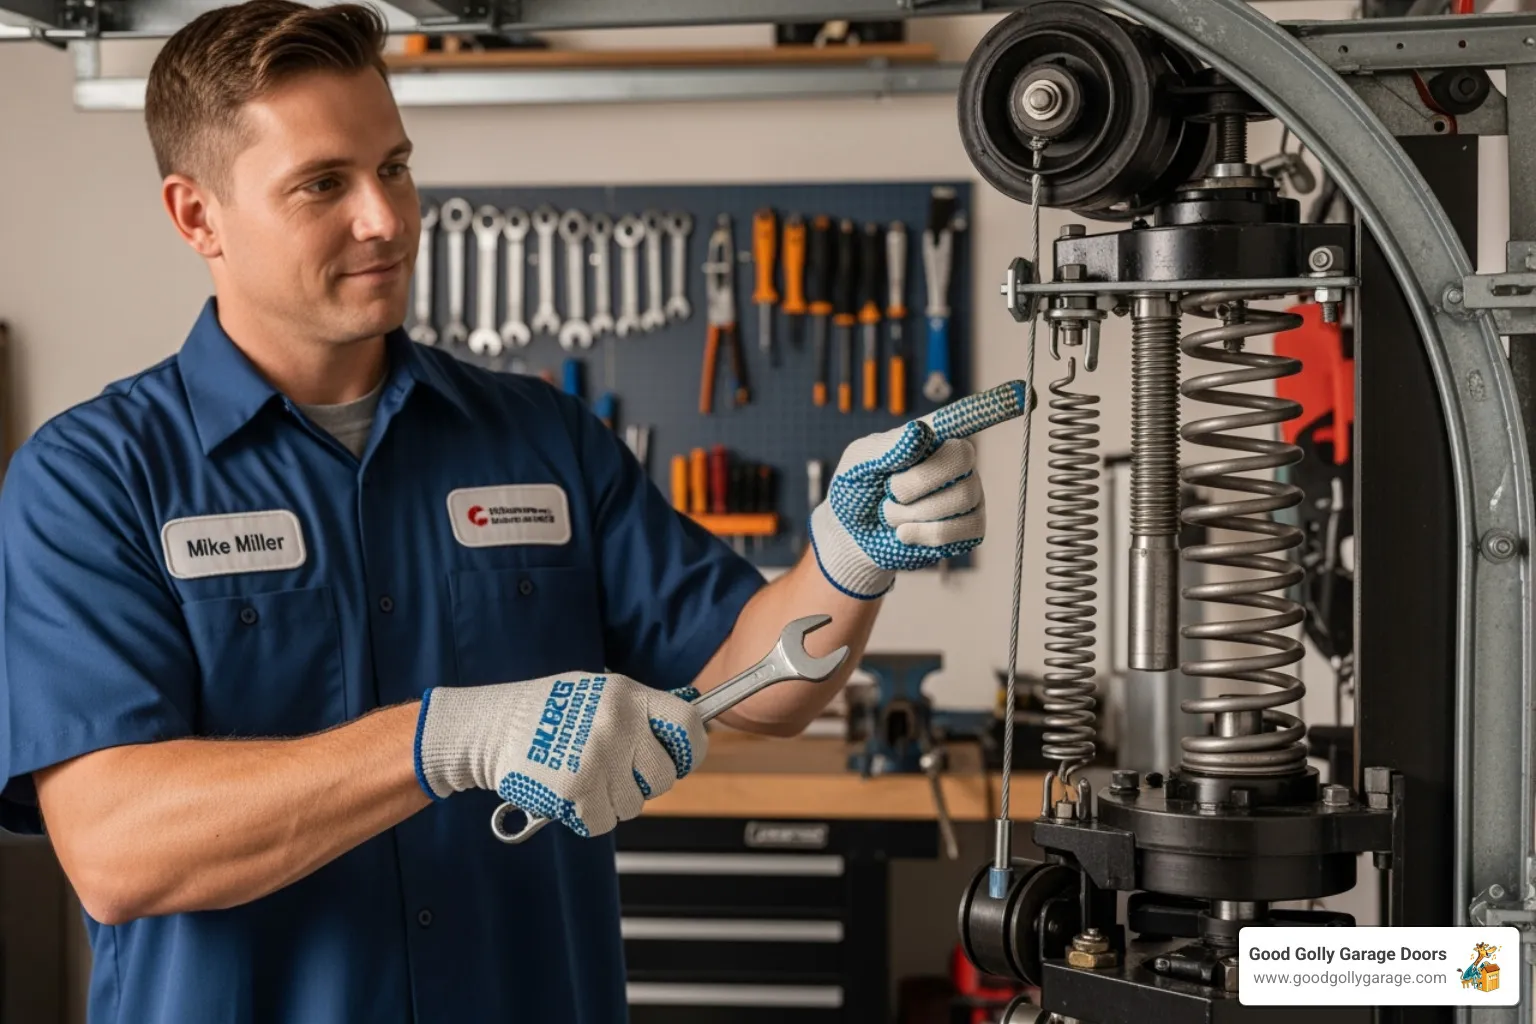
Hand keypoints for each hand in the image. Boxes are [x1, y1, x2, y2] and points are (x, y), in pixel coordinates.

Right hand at [414, 673, 704, 837]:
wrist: (488, 728)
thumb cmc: (542, 711)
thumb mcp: (596, 692)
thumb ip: (637, 710)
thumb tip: (683, 730)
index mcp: (628, 696)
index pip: (689, 723)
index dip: (691, 748)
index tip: (680, 759)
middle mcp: (619, 724)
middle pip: (663, 775)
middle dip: (644, 783)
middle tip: (617, 775)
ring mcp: (599, 757)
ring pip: (633, 804)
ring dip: (612, 801)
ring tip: (583, 777)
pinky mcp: (578, 790)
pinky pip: (603, 822)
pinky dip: (587, 817)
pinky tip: (567, 794)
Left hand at [809, 381, 1027, 597]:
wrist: (852, 537)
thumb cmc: (856, 490)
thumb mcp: (858, 462)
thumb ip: (887, 447)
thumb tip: (920, 432)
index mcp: (930, 435)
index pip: (966, 416)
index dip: (995, 405)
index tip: (1023, 392)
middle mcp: (955, 460)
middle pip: (961, 457)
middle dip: (916, 481)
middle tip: (889, 492)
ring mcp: (967, 493)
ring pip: (960, 498)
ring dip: (912, 514)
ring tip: (892, 514)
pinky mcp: (969, 527)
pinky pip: (963, 530)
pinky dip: (927, 535)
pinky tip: (906, 534)